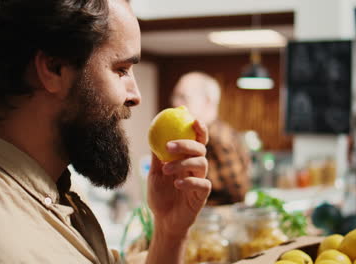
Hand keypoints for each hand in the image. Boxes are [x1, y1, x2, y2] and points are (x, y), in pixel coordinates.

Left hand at [147, 120, 210, 237]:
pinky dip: (189, 181)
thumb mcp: (154, 173)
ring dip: (182, 163)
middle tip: (168, 146)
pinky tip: (177, 184)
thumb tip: (153, 133)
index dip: (199, 128)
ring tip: (165, 170)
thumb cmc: (160, 195)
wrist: (163, 220)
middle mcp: (196, 167)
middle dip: (186, 144)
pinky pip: (202, 183)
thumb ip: (157, 156)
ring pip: (201, 163)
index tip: (191, 117)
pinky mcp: (202, 195)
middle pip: (200, 148)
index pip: (197, 140)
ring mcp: (201, 180)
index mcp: (187, 158)